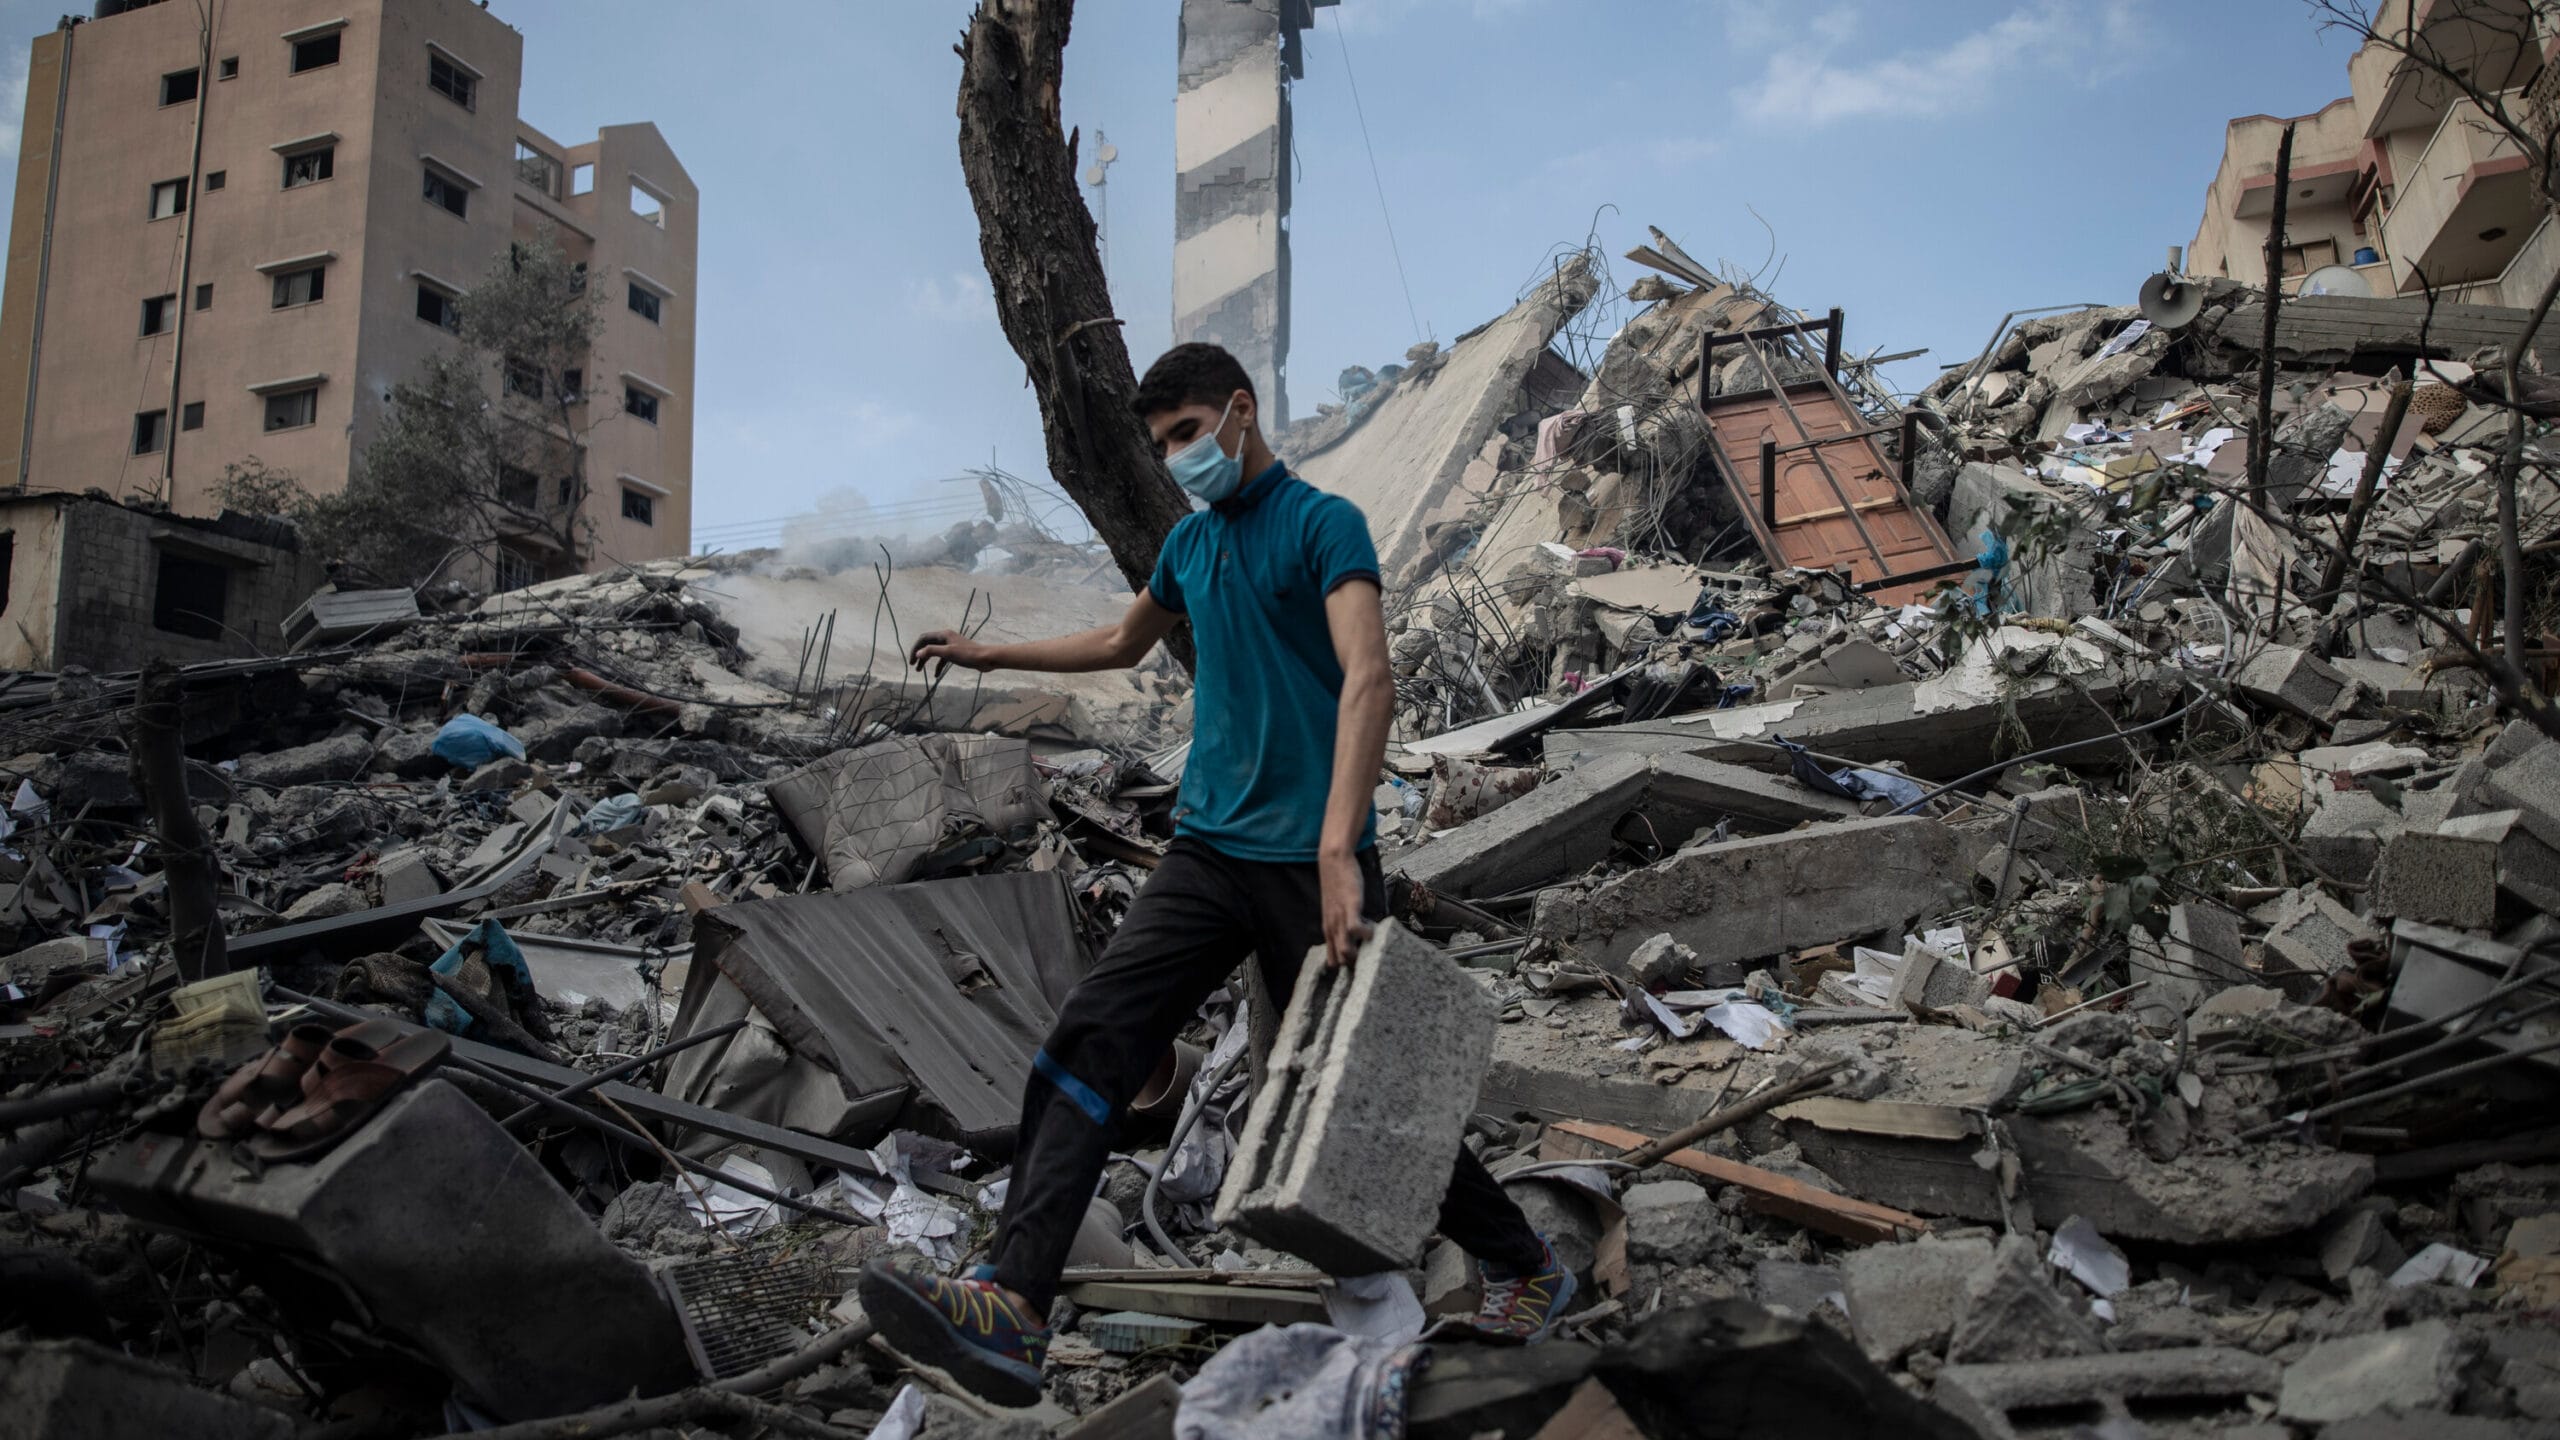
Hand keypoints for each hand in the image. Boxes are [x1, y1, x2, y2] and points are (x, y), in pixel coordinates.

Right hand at [909, 630, 993, 673]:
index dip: (915, 648)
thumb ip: (932, 651)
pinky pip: (943, 659)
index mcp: (943, 635)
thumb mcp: (948, 652)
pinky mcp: (956, 654)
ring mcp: (951, 646)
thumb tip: (917, 653)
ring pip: (934, 653)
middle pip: (928, 645)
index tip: (911, 660)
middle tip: (913, 666)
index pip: (924, 638)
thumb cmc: (967, 654)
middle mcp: (946, 638)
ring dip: (926, 661)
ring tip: (920, 671)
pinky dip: (938, 666)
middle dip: (919, 655)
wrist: (986, 658)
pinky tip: (936, 675)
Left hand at [1318, 850, 1371, 967]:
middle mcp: (1332, 928)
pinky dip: (1365, 934)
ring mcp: (1340, 919)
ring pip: (1345, 950)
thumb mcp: (1336, 909)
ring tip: (1371, 946)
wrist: (1333, 862)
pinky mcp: (1349, 907)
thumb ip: (1343, 923)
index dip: (1345, 966)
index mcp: (1329, 930)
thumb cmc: (1337, 885)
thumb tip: (1357, 935)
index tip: (1359, 965)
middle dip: (1355, 965)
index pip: (1332, 960)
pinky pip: (1355, 929)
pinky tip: (1372, 929)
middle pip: (1340, 961)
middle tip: (1369, 958)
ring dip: (1360, 954)